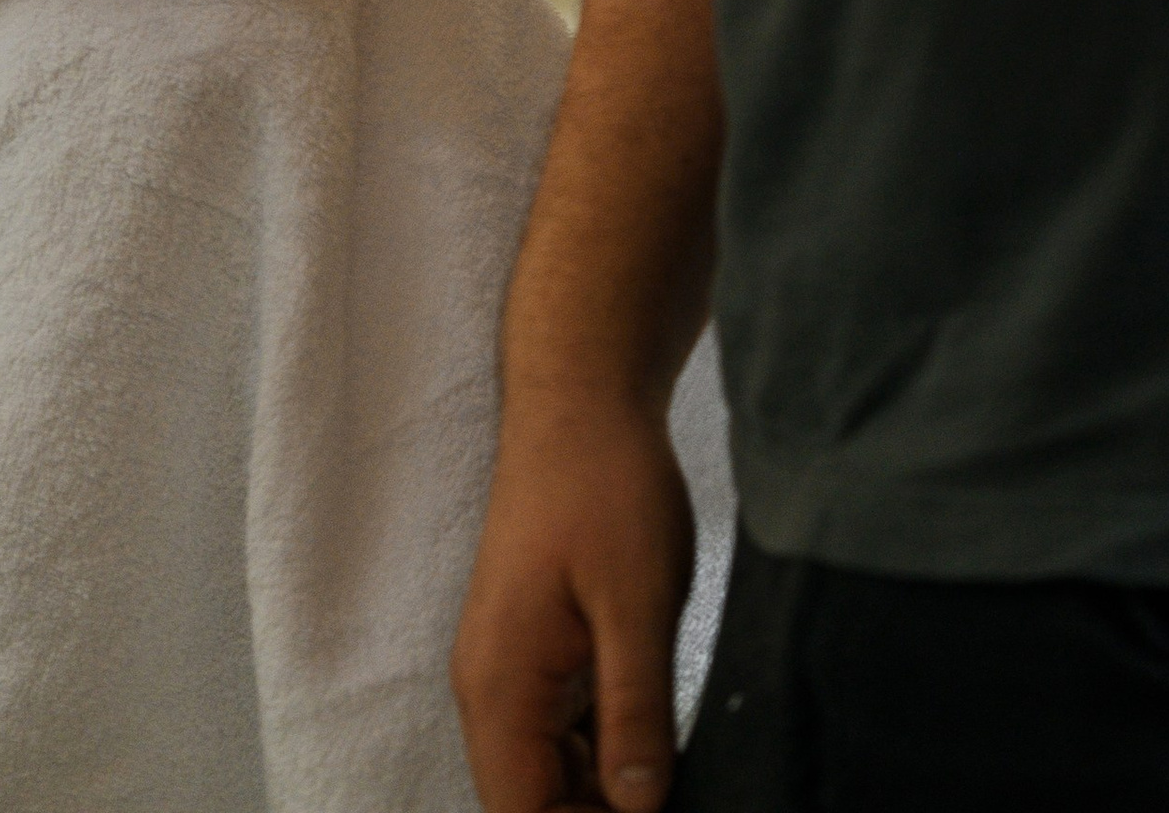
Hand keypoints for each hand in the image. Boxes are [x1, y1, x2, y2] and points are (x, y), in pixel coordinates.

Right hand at [451, 383, 691, 810]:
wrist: (582, 398)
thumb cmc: (604, 485)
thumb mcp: (636, 604)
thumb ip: (635, 713)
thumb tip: (641, 809)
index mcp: (499, 686)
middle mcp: (492, 689)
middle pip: (535, 805)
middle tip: (674, 798)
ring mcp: (514, 670)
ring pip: (553, 776)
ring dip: (607, 796)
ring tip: (675, 785)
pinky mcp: (541, 652)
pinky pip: (566, 736)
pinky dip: (609, 758)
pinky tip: (661, 752)